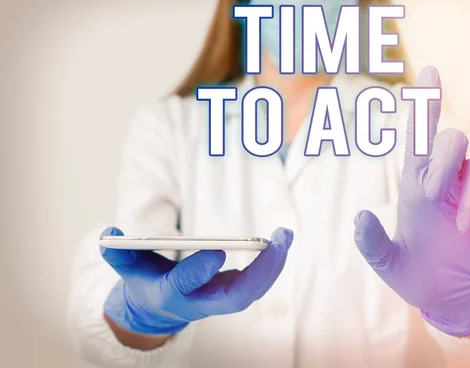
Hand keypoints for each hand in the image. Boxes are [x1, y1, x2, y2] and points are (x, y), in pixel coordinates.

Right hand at [101, 227, 292, 335]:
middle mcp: (199, 302)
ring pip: (253, 290)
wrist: (159, 309)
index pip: (185, 285)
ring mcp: (219, 300)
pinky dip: (271, 264)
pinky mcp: (231, 293)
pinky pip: (257, 282)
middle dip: (260, 271)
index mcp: (170, 294)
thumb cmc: (145, 281)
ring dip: (273, 265)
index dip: (198, 271)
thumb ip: (118, 253)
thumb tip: (109, 234)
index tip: (217, 251)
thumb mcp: (127, 268)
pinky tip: (281, 241)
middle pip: (235, 295)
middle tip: (277, 241)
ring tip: (285, 236)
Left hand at [354, 66, 469, 337]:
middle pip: (453, 138)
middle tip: (436, 194)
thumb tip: (359, 217)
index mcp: (416, 186)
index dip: (425, 104)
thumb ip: (372, 244)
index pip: (419, 137)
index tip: (429, 71)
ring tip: (466, 230)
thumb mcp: (390, 265)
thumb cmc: (417, 277)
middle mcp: (448, 182)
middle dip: (446, 159)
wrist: (453, 302)